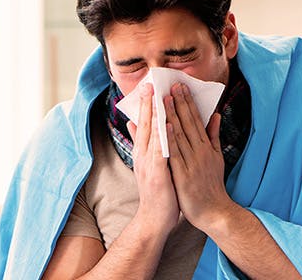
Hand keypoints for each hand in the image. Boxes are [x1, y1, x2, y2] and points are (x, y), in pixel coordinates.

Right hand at [127, 83, 179, 234]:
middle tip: (150, 83)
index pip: (145, 124)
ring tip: (158, 95)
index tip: (149, 86)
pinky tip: (166, 123)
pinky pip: (160, 151)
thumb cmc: (158, 191)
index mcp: (144, 152)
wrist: (155, 219)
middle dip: (148, 103)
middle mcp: (143, 155)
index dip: (147, 105)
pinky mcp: (157, 173)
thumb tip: (135, 125)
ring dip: (155, 114)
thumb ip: (144, 144)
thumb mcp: (150, 164)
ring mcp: (149, 163)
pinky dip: (162, 136)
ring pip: (152, 134)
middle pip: (146, 125)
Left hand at [164, 83, 234, 229]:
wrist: (214, 212)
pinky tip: (165, 125)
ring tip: (165, 98)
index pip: (195, 120)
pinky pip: (175, 154)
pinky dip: (170, 139)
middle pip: (188, 123)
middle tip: (172, 84)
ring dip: (172, 115)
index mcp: (207, 147)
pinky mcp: (183, 175)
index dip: (187, 102)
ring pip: (180, 134)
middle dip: (179, 102)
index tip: (180, 86)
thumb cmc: (212, 185)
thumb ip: (214, 136)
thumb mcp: (217, 158)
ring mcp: (192, 162)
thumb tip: (215, 115)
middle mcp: (200, 151)